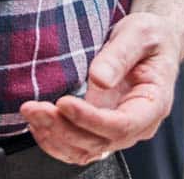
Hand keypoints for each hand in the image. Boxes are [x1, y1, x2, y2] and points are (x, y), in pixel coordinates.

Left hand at [19, 12, 180, 165]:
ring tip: (31, 113)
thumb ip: (120, 55)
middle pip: (99, 142)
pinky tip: (38, 123)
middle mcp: (136, 124)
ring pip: (84, 149)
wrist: (151, 40)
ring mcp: (117, 128)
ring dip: (54, 136)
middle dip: (63, 128)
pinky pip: (77, 145)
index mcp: (152, 105)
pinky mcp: (100, 126)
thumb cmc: (150, 36)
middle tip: (35, 107)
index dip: (90, 119)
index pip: (122, 125)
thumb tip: (99, 79)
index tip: (63, 103)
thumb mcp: (139, 34)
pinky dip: (54, 139)